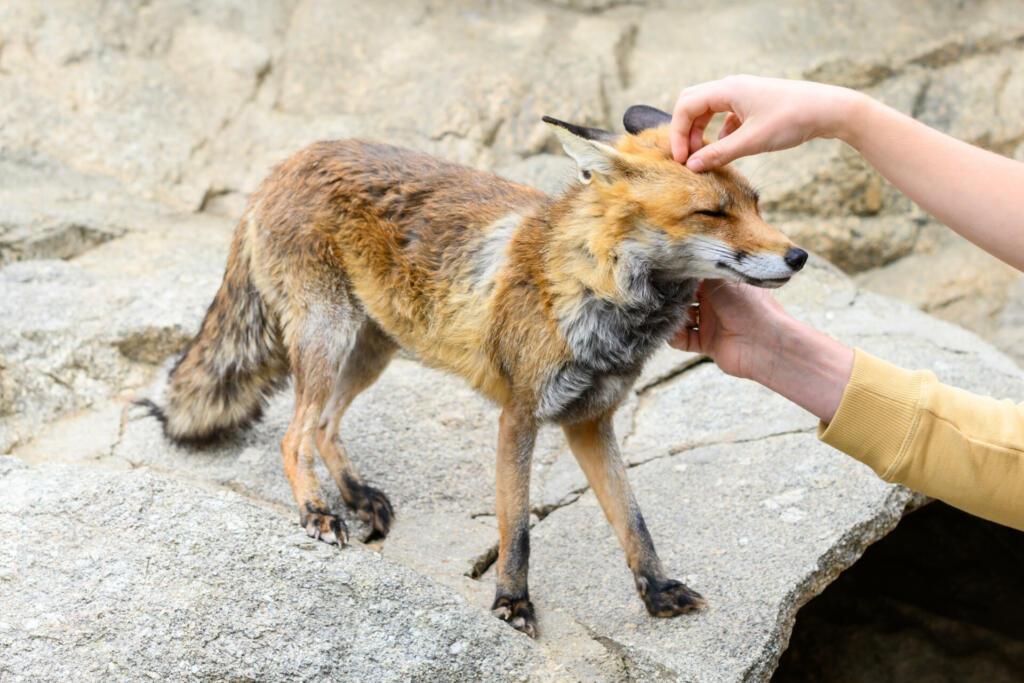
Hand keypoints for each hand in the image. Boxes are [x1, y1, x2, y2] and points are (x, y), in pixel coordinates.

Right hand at [669, 75, 861, 169]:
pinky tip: (724, 148)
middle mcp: (732, 87)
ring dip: (700, 131)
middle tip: (687, 156)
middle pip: (693, 103)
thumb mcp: (752, 141)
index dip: (678, 133)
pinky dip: (719, 131)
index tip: (682, 160)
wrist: (830, 110)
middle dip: (685, 129)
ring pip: (709, 109)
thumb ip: (719, 154)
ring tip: (702, 155)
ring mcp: (744, 94)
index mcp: (727, 89)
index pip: (686, 106)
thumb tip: (693, 166)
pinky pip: (726, 115)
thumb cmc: (792, 119)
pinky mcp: (755, 103)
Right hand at [671, 279, 853, 422]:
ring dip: (671, 316)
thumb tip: (679, 259)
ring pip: (681, 319)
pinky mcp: (707, 343)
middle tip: (657, 294)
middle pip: (684, 298)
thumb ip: (699, 272)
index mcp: (721, 284)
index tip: (662, 272)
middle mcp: (714, 303)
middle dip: (671, 297)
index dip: (679, 277)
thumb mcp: (722, 280)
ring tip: (662, 312)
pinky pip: (683, 340)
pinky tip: (670, 330)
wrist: (766, 341)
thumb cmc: (749, 305)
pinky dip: (674, 336)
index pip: (693, 278)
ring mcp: (710, 323)